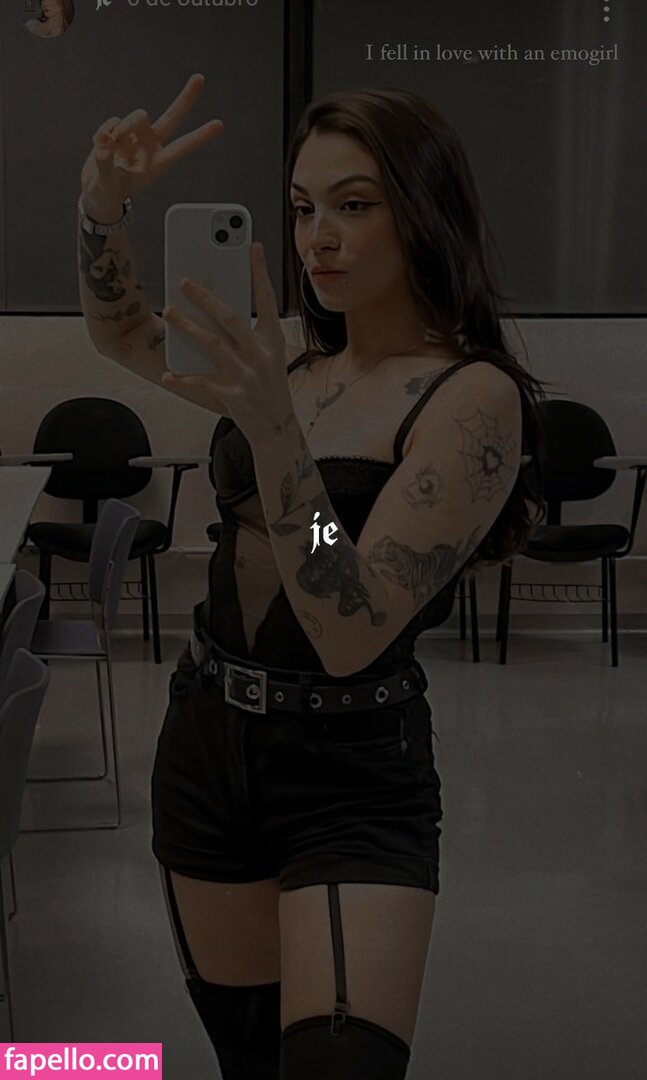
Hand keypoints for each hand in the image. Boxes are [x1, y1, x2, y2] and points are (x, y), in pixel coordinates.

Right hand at [80, 73, 222, 222]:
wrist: (98, 188)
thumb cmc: (110, 190)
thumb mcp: (108, 183)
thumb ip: (105, 160)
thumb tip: (105, 138)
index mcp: (158, 163)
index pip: (182, 147)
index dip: (200, 137)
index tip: (219, 125)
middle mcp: (151, 145)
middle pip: (172, 117)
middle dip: (186, 98)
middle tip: (200, 79)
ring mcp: (137, 135)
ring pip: (137, 117)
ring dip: (123, 129)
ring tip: (108, 147)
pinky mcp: (120, 129)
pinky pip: (113, 121)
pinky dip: (104, 132)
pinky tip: (102, 144)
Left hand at [161, 243, 292, 438]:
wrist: (277, 430)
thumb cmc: (270, 390)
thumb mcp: (269, 359)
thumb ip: (249, 336)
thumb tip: (219, 309)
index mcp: (272, 342)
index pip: (267, 300)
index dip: (260, 272)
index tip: (253, 246)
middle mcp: (261, 356)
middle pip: (230, 318)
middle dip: (205, 297)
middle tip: (184, 281)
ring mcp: (247, 376)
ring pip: (211, 345)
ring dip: (187, 327)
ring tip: (169, 312)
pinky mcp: (232, 396)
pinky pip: (201, 383)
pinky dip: (183, 379)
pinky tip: (168, 374)